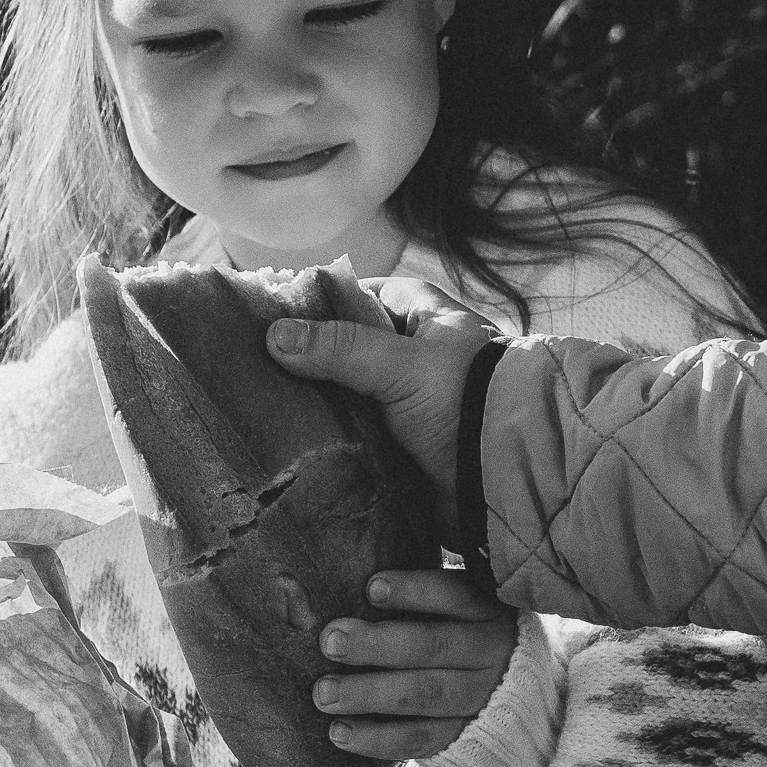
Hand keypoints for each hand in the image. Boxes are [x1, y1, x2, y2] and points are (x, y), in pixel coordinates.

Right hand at [266, 276, 498, 542]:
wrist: (511, 473)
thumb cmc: (467, 400)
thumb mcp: (402, 365)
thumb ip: (341, 348)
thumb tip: (275, 336)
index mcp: (425, 316)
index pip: (362, 293)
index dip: (321, 301)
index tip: (273, 315)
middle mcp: (418, 352)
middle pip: (350, 346)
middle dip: (311, 358)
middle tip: (255, 365)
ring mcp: (411, 399)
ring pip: (351, 391)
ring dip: (319, 402)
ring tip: (262, 406)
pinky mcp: (406, 441)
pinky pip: (360, 431)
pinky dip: (335, 436)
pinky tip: (295, 441)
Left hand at [312, 566, 518, 760]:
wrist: (510, 700)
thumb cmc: (463, 638)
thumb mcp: (460, 611)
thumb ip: (423, 600)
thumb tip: (357, 588)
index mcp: (490, 612)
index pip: (456, 595)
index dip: (415, 591)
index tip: (371, 588)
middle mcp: (492, 653)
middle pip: (433, 646)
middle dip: (376, 644)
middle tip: (331, 641)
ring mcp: (481, 698)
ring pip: (425, 694)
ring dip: (370, 694)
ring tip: (324, 693)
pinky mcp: (464, 735)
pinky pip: (419, 739)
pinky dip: (377, 738)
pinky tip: (338, 732)